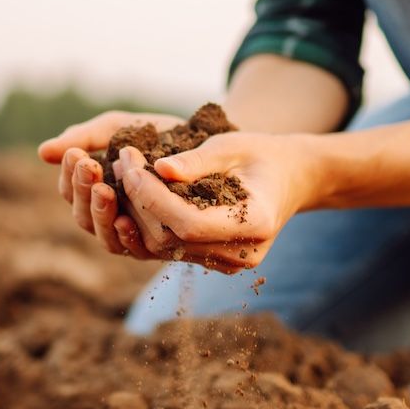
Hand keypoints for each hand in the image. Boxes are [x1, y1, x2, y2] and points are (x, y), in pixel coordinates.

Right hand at [38, 110, 183, 258]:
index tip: (76, 154)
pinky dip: (126, 237)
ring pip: (104, 236)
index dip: (70, 175)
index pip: (70, 191)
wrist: (213, 143)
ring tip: (104, 189)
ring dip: (100, 213)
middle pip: (83, 216)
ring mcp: (135, 232)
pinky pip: (136, 250)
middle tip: (89, 166)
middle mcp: (112, 215)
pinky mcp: (160, 245)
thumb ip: (86, 137)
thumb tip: (43, 152)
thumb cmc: (163, 134)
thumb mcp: (122, 128)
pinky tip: (125, 219)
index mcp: (97, 188)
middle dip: (83, 190)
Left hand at [112, 131, 316, 273]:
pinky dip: (148, 222)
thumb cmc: (261, 154)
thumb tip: (158, 168)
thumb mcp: (232, 145)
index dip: (152, 197)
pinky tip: (136, 193)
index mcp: (255, 224)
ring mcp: (228, 263)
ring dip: (136, 212)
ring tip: (125, 173)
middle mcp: (241, 254)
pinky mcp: (213, 261)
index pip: (188, 223)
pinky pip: (170, 248)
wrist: (288, 178)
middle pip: (171, 239)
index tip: (131, 166)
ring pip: (164, 248)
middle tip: (122, 162)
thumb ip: (197, 160)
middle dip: (138, 200)